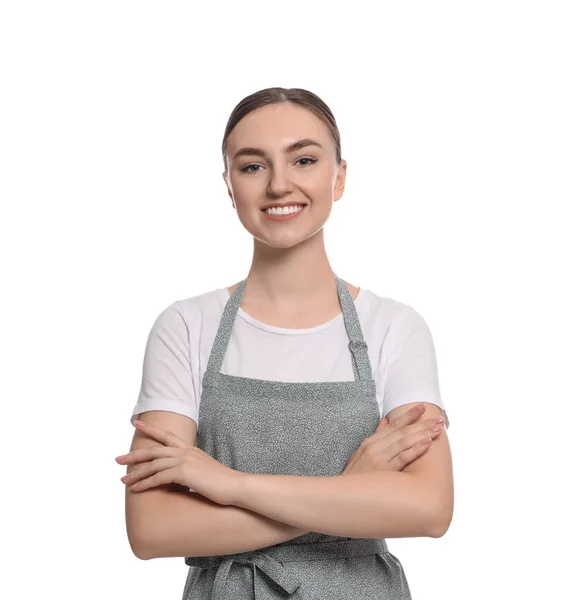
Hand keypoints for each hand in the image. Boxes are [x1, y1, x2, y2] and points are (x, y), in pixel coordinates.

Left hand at [115, 421, 245, 505]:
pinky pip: (158, 477)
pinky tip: (136, 489)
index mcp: (190, 449)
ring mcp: (184, 460)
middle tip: (117, 460)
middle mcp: (185, 452)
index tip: (137, 423)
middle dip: (134, 455)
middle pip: (154, 450)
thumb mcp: (203, 470)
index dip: (151, 429)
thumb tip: (179, 474)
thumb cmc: (221, 481)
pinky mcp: (184, 472)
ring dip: (136, 473)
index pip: (166, 435)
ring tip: (122, 480)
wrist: (235, 485)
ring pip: (153, 465)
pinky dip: (145, 484)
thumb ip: (190, 467)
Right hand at [342, 404, 444, 474]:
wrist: (344, 496)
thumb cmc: (355, 477)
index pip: (393, 425)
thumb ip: (376, 436)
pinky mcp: (384, 471)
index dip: (409, 415)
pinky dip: (415, 449)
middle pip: (402, 431)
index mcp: (370, 442)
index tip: (422, 407)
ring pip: (405, 441)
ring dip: (423, 433)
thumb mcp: (360, 453)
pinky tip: (427, 442)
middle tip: (438, 418)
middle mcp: (375, 447)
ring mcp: (379, 458)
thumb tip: (385, 420)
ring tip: (438, 428)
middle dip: (422, 423)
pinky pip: (403, 457)